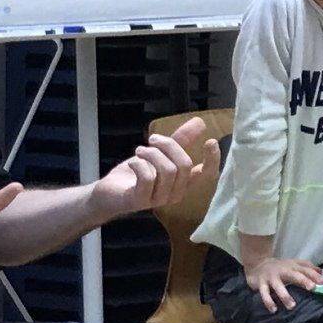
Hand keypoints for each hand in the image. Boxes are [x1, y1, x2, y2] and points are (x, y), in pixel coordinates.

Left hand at [94, 118, 220, 220]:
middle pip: (184, 165)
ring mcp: (158, 199)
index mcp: (182, 182)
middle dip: (168, 146)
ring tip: (140, 151)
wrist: (109, 193)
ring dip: (152, 154)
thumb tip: (200, 122)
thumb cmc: (136, 174)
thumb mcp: (159, 153)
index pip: (207, 175)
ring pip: (168, 171)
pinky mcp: (140, 200)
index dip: (213, 159)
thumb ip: (180, 140)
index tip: (210, 140)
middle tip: (152, 139)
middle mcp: (175, 193)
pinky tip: (132, 163)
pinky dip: (139, 164)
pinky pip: (148, 179)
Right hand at [245, 255, 322, 313]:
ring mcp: (271, 277)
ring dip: (285, 296)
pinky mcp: (261, 284)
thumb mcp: (293, 264)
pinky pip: (264, 293)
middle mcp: (282, 271)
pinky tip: (274, 310)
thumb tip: (322, 273)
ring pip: (278, 286)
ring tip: (292, 306)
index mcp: (292, 266)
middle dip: (303, 280)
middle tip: (312, 288)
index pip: (305, 269)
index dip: (314, 275)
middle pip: (293, 275)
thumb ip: (308, 267)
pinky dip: (268, 301)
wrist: (257, 264)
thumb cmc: (280, 267)